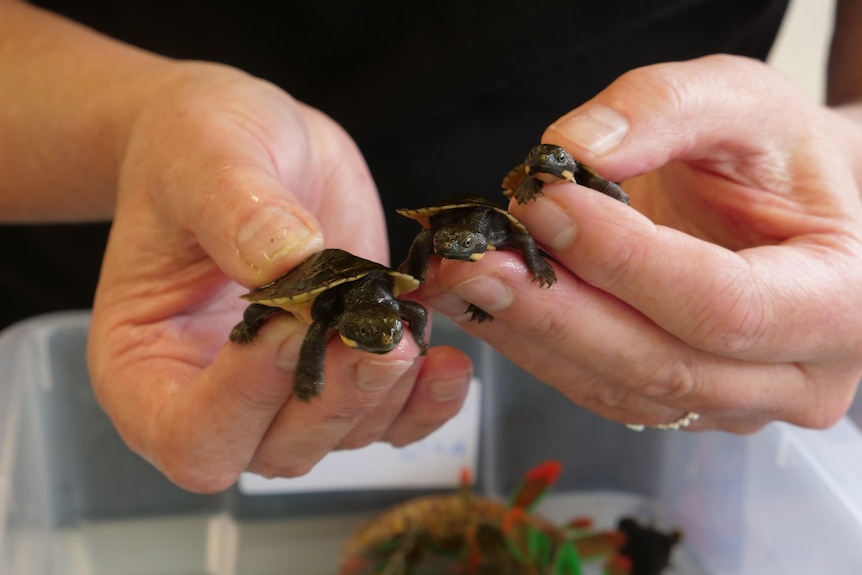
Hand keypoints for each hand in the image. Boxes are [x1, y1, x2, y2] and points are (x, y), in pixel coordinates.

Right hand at [87, 63, 471, 491]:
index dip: (243, 400)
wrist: (250, 144)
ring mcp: (288, 389)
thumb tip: (287, 259)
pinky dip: (424, 403)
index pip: (189, 434)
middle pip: (277, 451)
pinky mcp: (345, 368)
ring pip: (343, 437)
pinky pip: (389, 418)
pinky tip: (448, 363)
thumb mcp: (201, 156)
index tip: (290, 323)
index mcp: (146, 367)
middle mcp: (217, 396)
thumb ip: (234, 208)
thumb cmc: (195, 149)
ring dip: (385, 394)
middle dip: (335, 401)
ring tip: (410, 330)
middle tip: (378, 338)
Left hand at [425, 55, 861, 432]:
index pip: (721, 304)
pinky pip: (597, 389)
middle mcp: (797, 376)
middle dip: (556, 310)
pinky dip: (536, 347)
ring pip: (620, 387)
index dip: (623, 259)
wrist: (784, 205)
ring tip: (460, 278)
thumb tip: (570, 154)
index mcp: (841, 302)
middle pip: (661, 363)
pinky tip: (486, 303)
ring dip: (531, 333)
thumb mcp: (738, 101)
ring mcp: (735, 403)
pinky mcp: (678, 403)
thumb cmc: (778, 155)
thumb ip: (661, 112)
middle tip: (473, 261)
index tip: (544, 204)